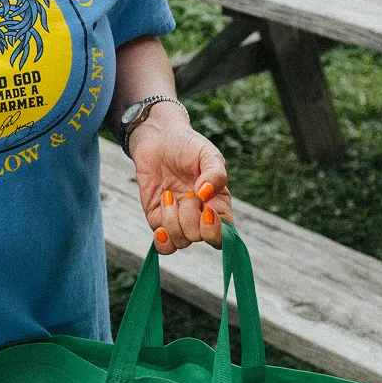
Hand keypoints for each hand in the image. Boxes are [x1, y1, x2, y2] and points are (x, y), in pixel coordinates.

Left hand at [129, 104, 231, 252]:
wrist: (157, 138)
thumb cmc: (187, 145)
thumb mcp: (208, 154)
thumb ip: (215, 174)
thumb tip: (206, 195)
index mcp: (218, 205)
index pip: (224, 234)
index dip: (216, 231)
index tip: (207, 211)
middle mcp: (200, 217)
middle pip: (199, 237)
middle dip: (190, 217)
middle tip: (186, 193)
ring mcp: (178, 220)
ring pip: (180, 241)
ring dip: (172, 221)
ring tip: (168, 196)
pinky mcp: (157, 219)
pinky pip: (163, 244)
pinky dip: (162, 241)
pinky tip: (160, 227)